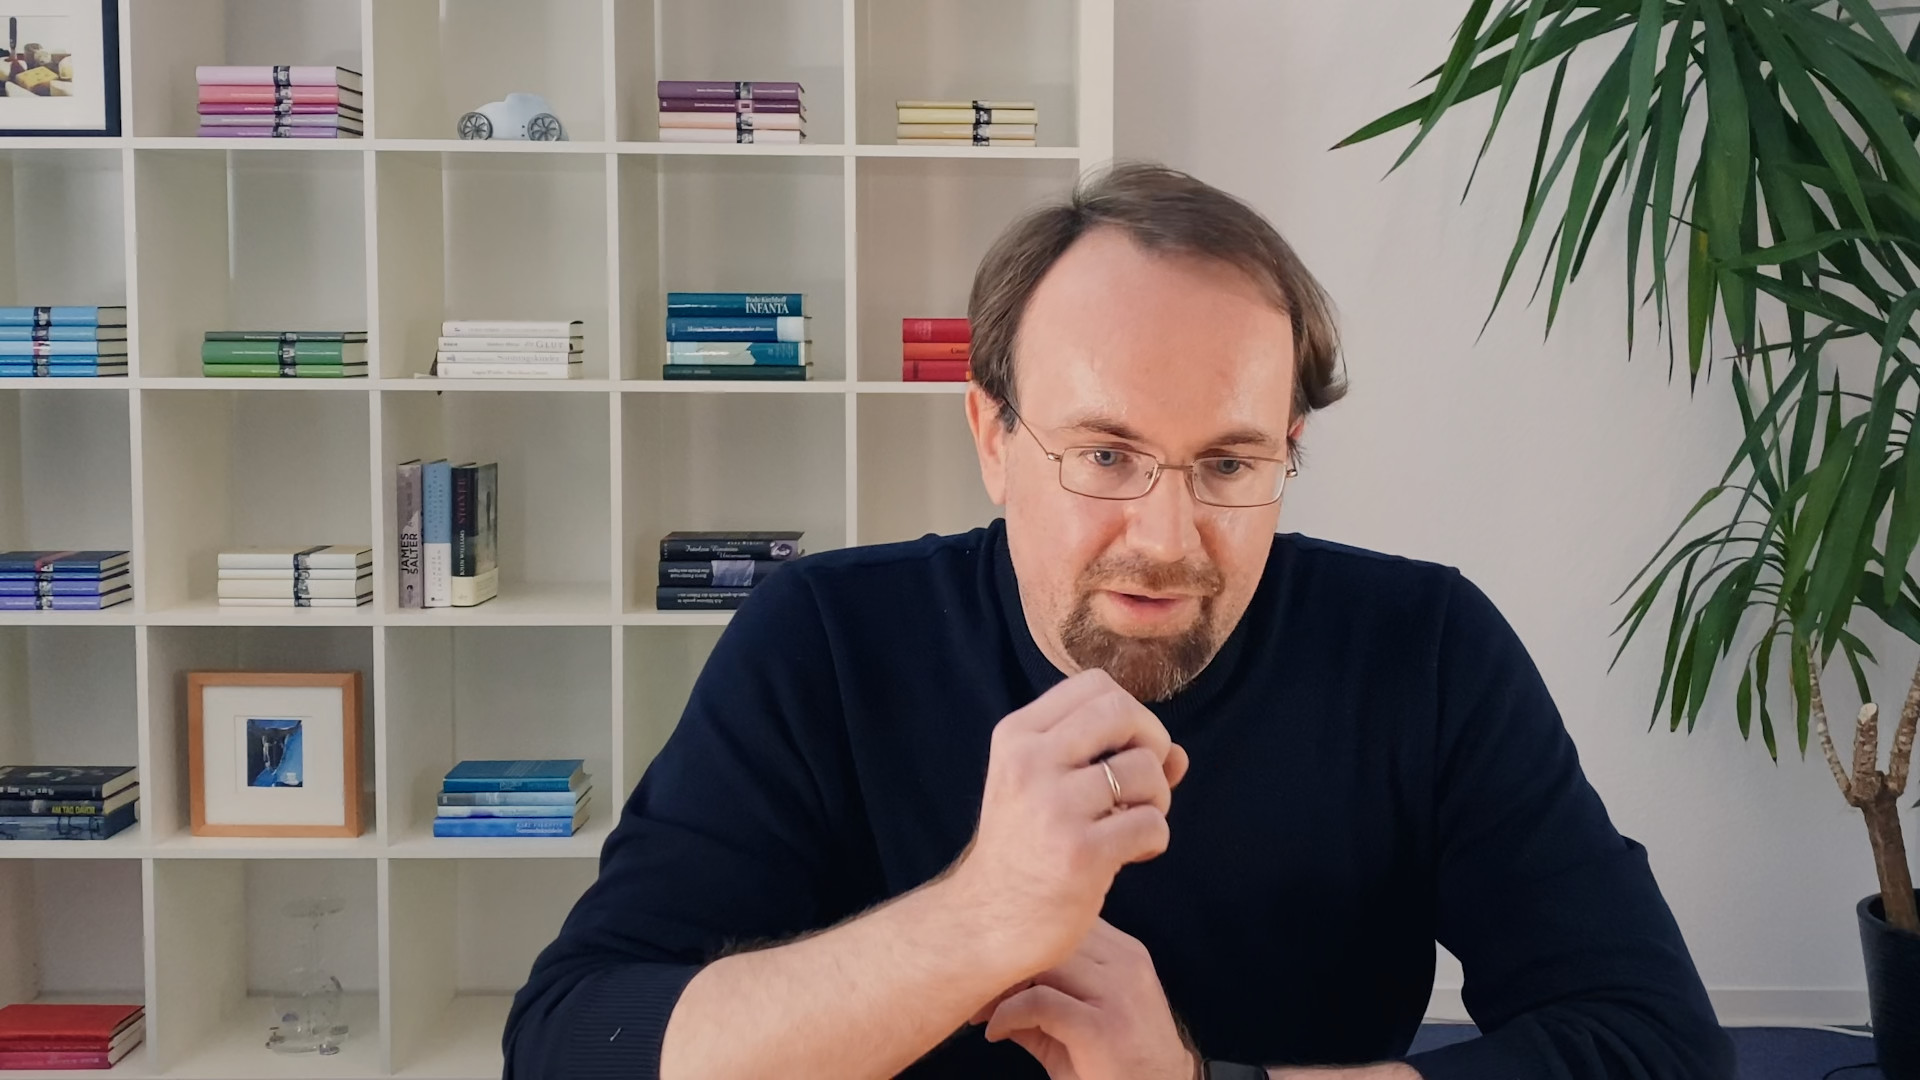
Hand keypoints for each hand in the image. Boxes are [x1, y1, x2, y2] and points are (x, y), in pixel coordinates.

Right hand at [944, 669, 1190, 977]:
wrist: (984, 922)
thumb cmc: (1023, 851)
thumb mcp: (1043, 789)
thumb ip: (1105, 759)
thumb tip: (1178, 754)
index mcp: (1016, 736)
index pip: (1094, 685)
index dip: (1128, 714)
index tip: (1124, 752)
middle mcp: (1029, 762)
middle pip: (1122, 711)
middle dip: (1152, 743)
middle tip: (1141, 785)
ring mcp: (1053, 807)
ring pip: (1145, 769)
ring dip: (1156, 799)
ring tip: (1133, 825)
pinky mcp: (1080, 853)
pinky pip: (1152, 824)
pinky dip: (1154, 840)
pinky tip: (1130, 856)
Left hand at [976, 919, 1197, 1079]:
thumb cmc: (1120, 1065)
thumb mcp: (1080, 1024)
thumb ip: (1039, 1000)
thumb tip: (986, 988)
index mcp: (1122, 953)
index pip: (1062, 922)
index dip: (1021, 939)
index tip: (991, 965)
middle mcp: (1124, 962)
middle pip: (1049, 937)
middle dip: (1006, 960)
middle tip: (977, 990)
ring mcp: (1117, 993)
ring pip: (1043, 962)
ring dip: (1003, 985)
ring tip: (984, 1011)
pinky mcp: (1103, 1026)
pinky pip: (1040, 1002)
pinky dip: (1008, 1014)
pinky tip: (996, 1031)